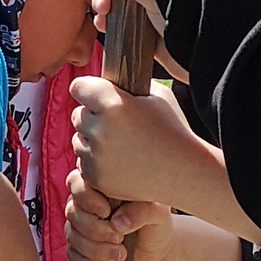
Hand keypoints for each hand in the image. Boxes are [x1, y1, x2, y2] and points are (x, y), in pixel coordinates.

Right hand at [64, 179, 176, 260]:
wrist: (156, 248)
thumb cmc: (155, 221)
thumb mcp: (157, 213)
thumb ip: (142, 210)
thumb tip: (118, 222)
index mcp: (99, 186)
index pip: (75, 182)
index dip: (87, 199)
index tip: (107, 211)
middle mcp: (84, 204)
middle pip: (73, 213)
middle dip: (96, 229)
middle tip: (119, 237)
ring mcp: (79, 227)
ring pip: (73, 237)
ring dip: (96, 249)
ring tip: (121, 254)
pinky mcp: (79, 249)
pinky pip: (72, 256)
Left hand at [71, 78, 210, 212]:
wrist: (183, 172)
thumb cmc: (173, 130)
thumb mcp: (157, 96)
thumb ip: (127, 86)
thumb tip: (107, 82)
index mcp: (114, 104)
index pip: (79, 87)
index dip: (87, 90)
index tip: (93, 95)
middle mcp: (101, 129)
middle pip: (77, 114)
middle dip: (92, 116)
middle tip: (116, 123)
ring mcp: (96, 156)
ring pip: (78, 140)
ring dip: (92, 140)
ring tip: (120, 144)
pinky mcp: (96, 177)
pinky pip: (83, 163)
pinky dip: (95, 162)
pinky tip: (119, 161)